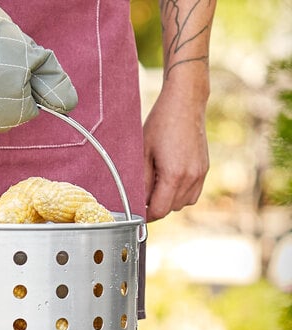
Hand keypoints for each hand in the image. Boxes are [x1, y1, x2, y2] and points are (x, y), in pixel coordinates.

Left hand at [143, 83, 209, 221]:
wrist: (185, 103)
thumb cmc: (160, 124)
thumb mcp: (142, 154)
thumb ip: (140, 182)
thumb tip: (138, 203)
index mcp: (173, 175)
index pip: (159, 211)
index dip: (146, 215)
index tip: (136, 211)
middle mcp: (191, 178)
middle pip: (170, 209)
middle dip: (156, 206)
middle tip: (143, 193)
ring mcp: (200, 174)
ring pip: (182, 204)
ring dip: (168, 201)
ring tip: (156, 184)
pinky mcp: (205, 169)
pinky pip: (192, 194)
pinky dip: (181, 194)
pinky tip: (170, 181)